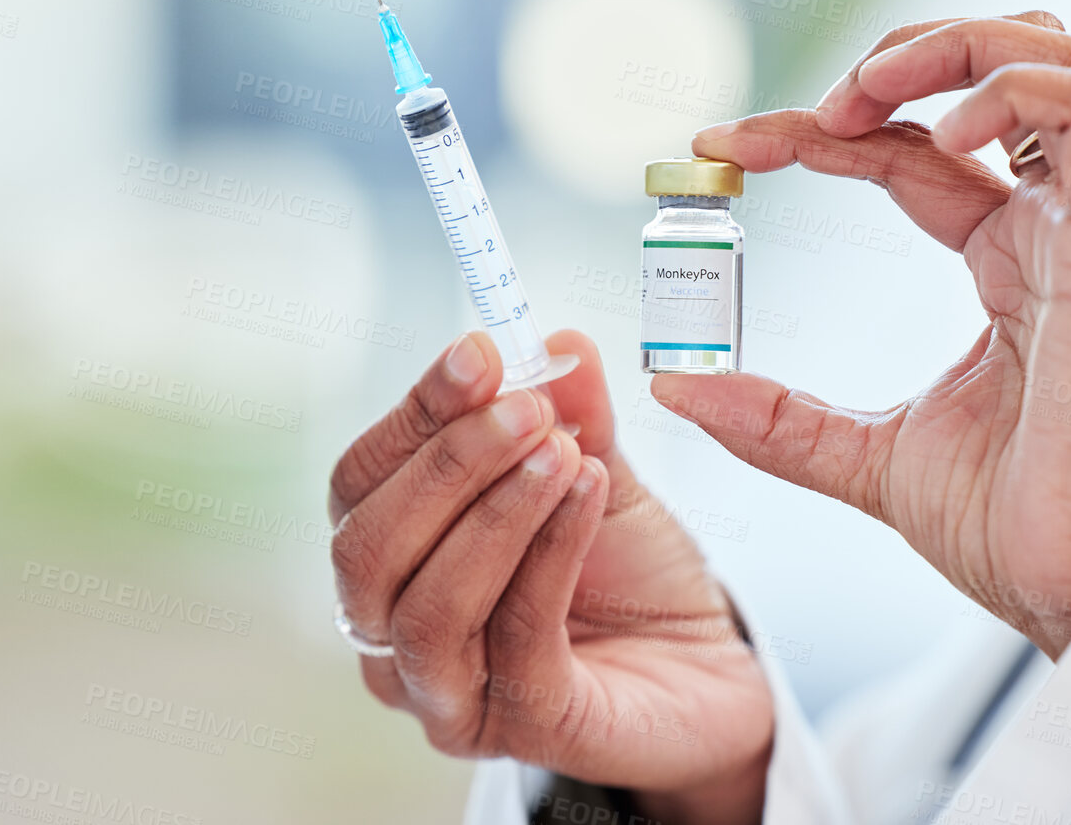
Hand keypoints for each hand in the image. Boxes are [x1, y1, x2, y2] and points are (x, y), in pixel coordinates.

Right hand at [330, 331, 771, 823]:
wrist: (710, 667)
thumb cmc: (631, 576)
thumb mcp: (594, 472)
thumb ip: (569, 415)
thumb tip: (557, 341)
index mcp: (393, 561)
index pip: (359, 484)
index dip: (412, 415)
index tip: (479, 353)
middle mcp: (395, 637)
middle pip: (365, 551)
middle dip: (445, 466)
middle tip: (527, 407)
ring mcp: (451, 695)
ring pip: (426, 608)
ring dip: (494, 513)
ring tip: (565, 451)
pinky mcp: (524, 728)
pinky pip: (517, 638)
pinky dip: (550, 552)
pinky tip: (590, 492)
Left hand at [658, 11, 1070, 657]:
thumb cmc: (1005, 524)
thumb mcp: (857, 457)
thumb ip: (771, 416)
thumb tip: (673, 385)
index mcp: (1000, 260)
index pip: (903, 152)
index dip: (813, 132)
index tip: (718, 147)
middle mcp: (1049, 227)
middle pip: (992, 72)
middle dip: (896, 59)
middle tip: (808, 110)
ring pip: (1058, 56)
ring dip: (953, 47)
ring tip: (861, 99)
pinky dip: (1006, 92)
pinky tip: (932, 138)